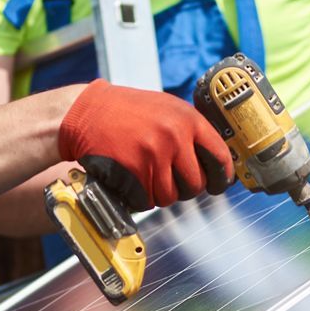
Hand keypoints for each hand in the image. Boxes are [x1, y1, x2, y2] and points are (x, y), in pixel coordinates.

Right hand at [57, 81, 231, 208]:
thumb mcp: (166, 109)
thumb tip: (215, 160)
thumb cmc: (127, 111)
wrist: (88, 111)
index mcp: (187, 120)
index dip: (221, 176)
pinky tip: (132, 180)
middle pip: (196, 184)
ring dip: (160, 194)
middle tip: (172, 181)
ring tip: (147, 176)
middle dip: (184, 188)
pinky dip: (139, 197)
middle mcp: (174, 137)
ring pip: (171, 196)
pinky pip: (146, 201)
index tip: (218, 184)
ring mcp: (153, 156)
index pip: (219, 157)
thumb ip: (190, 130)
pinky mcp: (133, 173)